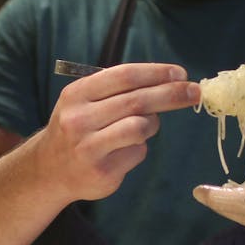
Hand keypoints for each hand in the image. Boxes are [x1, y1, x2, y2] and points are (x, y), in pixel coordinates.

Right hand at [37, 64, 198, 202]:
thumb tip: (169, 80)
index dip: (156, 73)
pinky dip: (139, 148)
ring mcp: (89, 147)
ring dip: (152, 124)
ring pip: (140, 127)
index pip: (124, 76)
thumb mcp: (84, 101)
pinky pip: (137, 153)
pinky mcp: (102, 171)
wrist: (49, 170)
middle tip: (195, 92)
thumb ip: (117, 90)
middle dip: (171, 94)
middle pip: (137, 101)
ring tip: (145, 126)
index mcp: (77, 94)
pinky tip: (123, 151)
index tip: (181, 74)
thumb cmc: (77, 128)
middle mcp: (79, 119)